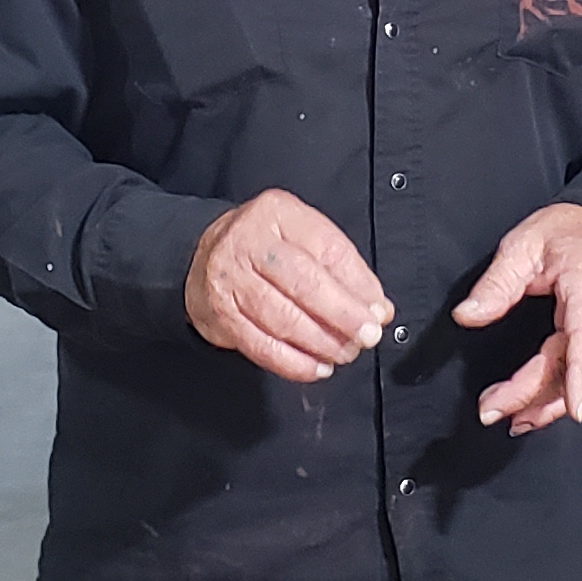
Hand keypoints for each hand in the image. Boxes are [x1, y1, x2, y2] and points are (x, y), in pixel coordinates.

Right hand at [186, 189, 394, 383]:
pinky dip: (293, 363)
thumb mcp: (303, 239)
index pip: (326, 248)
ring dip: (321, 343)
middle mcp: (248, 241)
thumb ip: (342, 269)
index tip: (377, 309)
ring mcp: (230, 278)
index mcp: (277, 213)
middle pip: (304, 283)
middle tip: (366, 335)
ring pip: (283, 318)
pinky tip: (316, 367)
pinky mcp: (221, 314)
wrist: (204, 258)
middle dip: (342, 315)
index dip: (358, 284)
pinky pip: (261, 345)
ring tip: (345, 352)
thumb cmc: (265, 249)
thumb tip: (377, 307)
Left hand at [455, 202, 581, 435]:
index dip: (580, 376)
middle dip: (531, 395)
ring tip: (506, 416)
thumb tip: (468, 315)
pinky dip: (558, 396)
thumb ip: (496, 283)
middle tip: (490, 409)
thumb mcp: (524, 245)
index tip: (575, 407)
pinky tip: (534, 411)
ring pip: (577, 380)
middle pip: (570, 367)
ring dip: (543, 404)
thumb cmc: (570, 234)